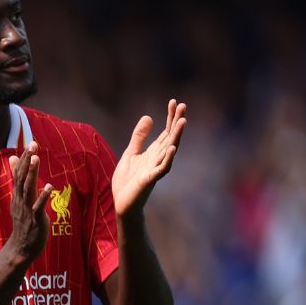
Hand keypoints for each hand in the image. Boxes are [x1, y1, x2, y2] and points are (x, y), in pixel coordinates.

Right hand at [5, 142, 51, 261]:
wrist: (21, 248)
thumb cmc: (24, 223)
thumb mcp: (19, 199)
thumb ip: (18, 180)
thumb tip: (13, 159)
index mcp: (17, 195)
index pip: (19, 173)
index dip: (25, 159)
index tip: (31, 143)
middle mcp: (20, 200)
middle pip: (22, 177)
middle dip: (28, 161)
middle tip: (33, 145)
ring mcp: (26, 210)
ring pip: (28, 189)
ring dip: (32, 174)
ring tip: (37, 159)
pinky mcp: (35, 220)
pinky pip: (38, 207)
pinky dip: (42, 196)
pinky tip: (49, 186)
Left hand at [114, 99, 187, 217]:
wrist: (123, 203)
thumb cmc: (128, 180)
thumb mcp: (131, 153)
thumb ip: (139, 137)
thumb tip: (148, 117)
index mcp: (154, 151)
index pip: (165, 131)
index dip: (169, 117)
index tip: (173, 101)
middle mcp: (158, 158)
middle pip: (170, 136)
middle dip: (176, 121)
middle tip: (182, 105)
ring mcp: (155, 168)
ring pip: (169, 150)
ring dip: (176, 136)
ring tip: (183, 121)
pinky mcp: (149, 179)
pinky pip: (162, 168)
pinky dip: (167, 158)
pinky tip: (172, 148)